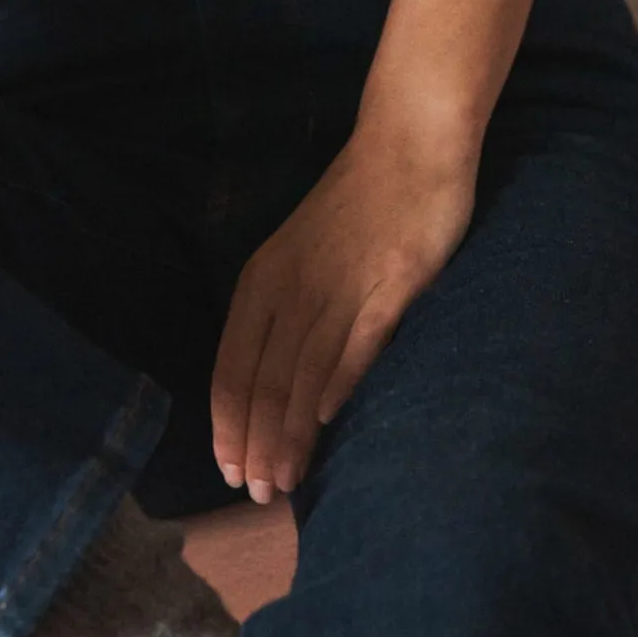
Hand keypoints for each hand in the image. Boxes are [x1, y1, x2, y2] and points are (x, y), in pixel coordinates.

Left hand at [210, 109, 478, 502]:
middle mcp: (293, 286)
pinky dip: (338, 389)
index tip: (230, 472)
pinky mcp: (390, 285)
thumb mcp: (301, 253)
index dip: (229, 426)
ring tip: (287, 479)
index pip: (233, 369)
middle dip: (257, 445)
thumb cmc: (355, 200)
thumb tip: (283, 386)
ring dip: (293, 434)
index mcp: (263, 278)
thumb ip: (289, 314)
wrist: (408, 142)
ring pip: (305, 377)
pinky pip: (357, 348)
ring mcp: (342, 286)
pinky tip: (329, 423)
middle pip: (265, 383)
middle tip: (259, 493)